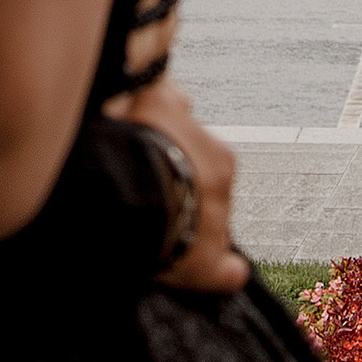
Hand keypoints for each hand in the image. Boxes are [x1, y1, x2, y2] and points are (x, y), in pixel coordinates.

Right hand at [110, 81, 247, 294]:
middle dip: (186, 198)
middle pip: (207, 198)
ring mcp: (218, 232)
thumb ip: (170, 95)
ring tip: (158, 232)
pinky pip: (226, 273)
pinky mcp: (208, 267)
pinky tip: (209, 272)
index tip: (159, 166)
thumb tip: (176, 89)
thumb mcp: (156, 100)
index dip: (180, 163)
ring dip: (191, 232)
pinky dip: (221, 273)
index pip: (204, 161)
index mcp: (219, 158)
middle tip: (154, 199)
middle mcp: (226, 195)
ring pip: (211, 232)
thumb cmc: (143, 142)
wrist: (135, 191)